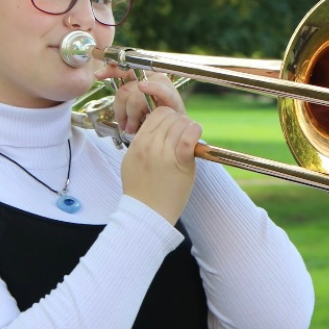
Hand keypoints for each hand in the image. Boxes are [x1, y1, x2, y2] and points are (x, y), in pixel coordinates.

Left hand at [95, 63, 185, 134]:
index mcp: (144, 77)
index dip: (111, 70)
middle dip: (120, 109)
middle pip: (125, 89)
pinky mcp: (173, 98)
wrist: (175, 136)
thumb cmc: (153, 121)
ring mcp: (164, 86)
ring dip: (131, 117)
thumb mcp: (134, 107)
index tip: (98, 75)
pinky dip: (151, 88)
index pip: (124, 68)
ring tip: (133, 128)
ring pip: (135, 97)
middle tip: (124, 124)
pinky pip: (160, 90)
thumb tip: (99, 74)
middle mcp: (154, 78)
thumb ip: (122, 94)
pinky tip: (144, 88)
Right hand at [120, 105, 201, 224]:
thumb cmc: (140, 190)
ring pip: (181, 123)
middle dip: (180, 123)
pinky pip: (189, 137)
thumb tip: (155, 130)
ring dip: (189, 129)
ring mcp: (164, 153)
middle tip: (184, 136)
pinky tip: (197, 140)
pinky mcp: (180, 163)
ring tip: (190, 141)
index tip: (173, 129)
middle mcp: (150, 145)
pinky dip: (195, 133)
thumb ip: (141, 143)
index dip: (168, 118)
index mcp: (138, 142)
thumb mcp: (131, 161)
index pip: (157, 114)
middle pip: (170, 117)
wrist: (146, 214)